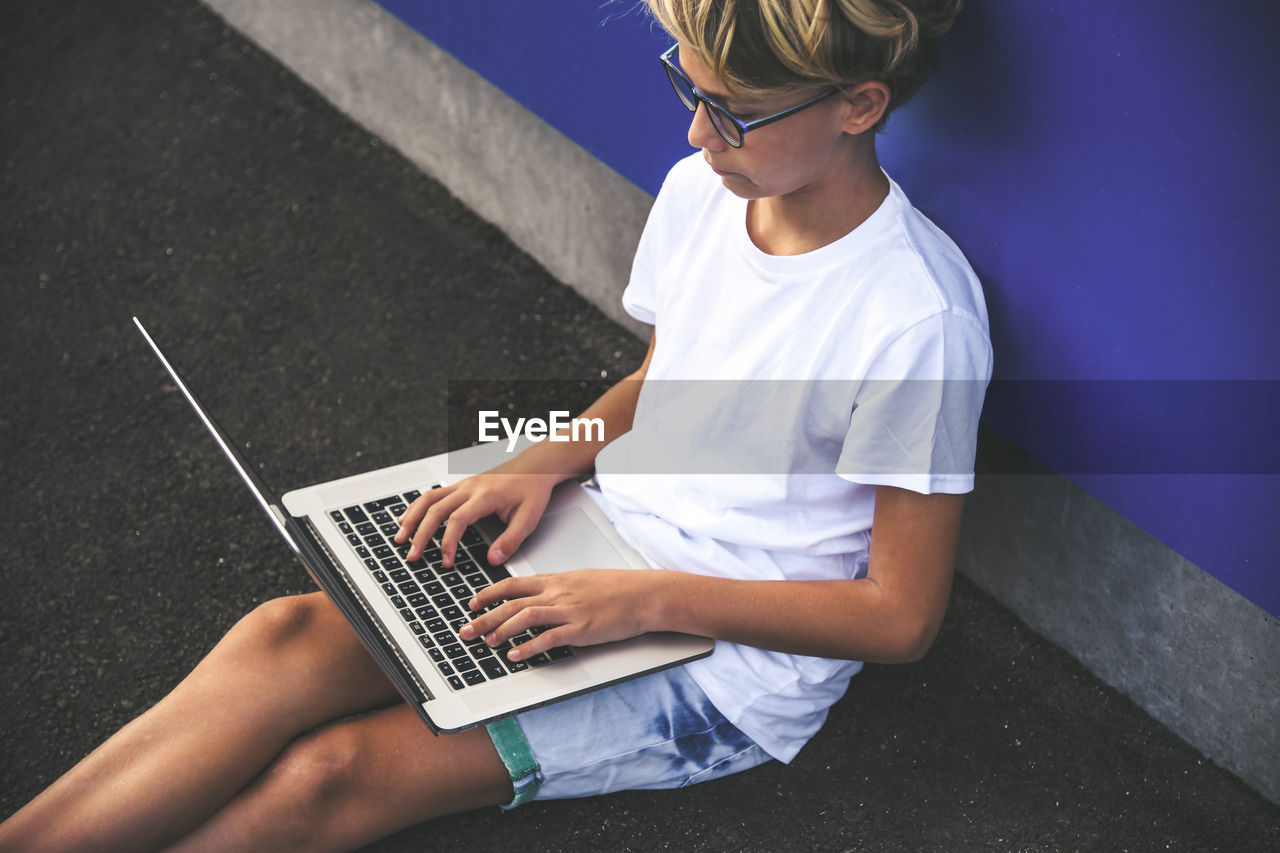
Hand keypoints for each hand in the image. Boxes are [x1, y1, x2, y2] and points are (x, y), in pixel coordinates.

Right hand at [393, 461, 559, 566]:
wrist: (535, 467)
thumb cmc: (532, 490)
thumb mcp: (529, 518)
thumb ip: (511, 540)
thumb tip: (492, 559)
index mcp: (485, 496)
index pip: (458, 519)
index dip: (448, 542)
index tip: (446, 562)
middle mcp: (469, 487)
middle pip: (435, 509)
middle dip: (420, 534)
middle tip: (412, 555)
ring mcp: (462, 484)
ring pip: (429, 498)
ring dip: (412, 518)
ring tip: (400, 538)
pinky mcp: (460, 485)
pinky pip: (433, 494)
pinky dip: (417, 506)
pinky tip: (408, 518)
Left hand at [459, 569, 668, 660]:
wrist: (644, 595)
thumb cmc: (617, 589)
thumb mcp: (581, 580)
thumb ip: (558, 587)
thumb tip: (539, 595)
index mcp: (556, 580)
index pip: (513, 584)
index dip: (488, 594)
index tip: (472, 604)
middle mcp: (558, 592)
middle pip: (511, 602)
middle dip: (484, 617)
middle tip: (466, 630)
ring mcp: (568, 610)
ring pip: (524, 617)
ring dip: (501, 630)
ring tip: (487, 642)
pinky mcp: (581, 629)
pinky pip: (548, 638)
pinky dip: (528, 647)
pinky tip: (516, 655)